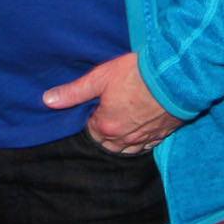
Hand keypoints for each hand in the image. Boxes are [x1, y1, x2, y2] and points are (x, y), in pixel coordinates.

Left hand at [43, 52, 180, 154]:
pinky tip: (140, 129)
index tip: (96, 105)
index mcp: (106, 126)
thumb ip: (74, 92)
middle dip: (105, 131)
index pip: (91, 131)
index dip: (92, 119)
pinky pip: (147, 146)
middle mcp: (124, 138)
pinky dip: (141, 141)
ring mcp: (145, 139)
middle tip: (108, 112)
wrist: (176, 77)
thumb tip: (48, 100)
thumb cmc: (136, 74)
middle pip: (108, 143)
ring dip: (122, 139)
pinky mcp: (162, 134)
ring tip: (122, 122)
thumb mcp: (100, 77)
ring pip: (127, 149)